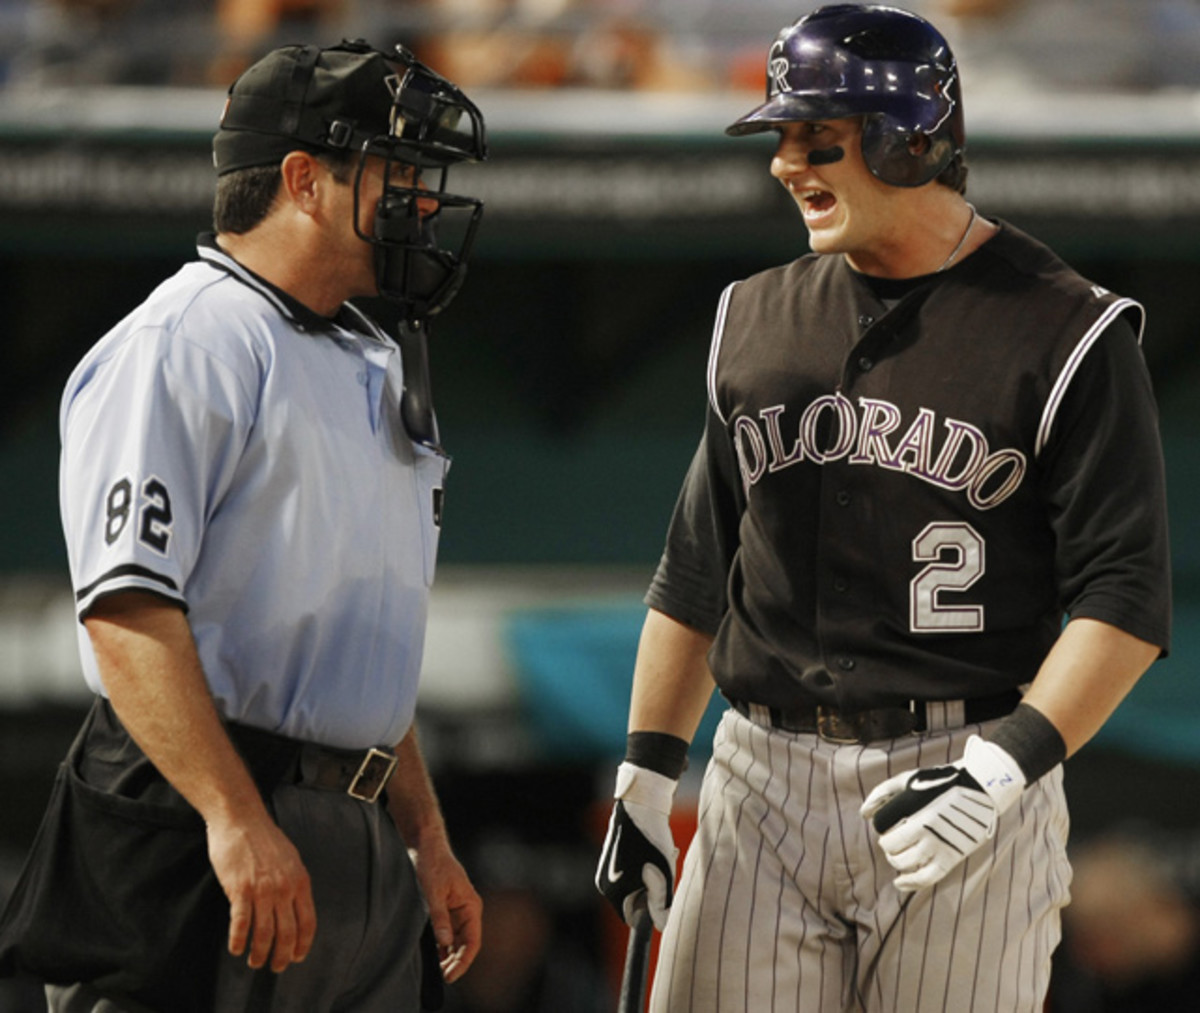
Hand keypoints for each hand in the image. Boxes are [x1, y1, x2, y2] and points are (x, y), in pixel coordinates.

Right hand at [206, 813, 316, 972]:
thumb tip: (295, 907)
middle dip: (282, 955)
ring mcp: (262, 889)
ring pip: (264, 932)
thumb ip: (293, 883)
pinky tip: (236, 948)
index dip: (303, 944)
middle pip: (288, 932)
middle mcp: (284, 888)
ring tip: (255, 961)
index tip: (297, 957)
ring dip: (260, 952)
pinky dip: (238, 940)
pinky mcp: (240, 889)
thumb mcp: (290, 860)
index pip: (308, 921)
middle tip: (275, 967)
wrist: (241, 819)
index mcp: (300, 881)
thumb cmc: (265, 839)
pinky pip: (240, 923)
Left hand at [409, 831, 482, 982]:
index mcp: (471, 905)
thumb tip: (445, 943)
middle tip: (442, 977)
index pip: (473, 941)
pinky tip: (433, 956)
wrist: (425, 844)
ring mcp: (456, 911)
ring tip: (436, 970)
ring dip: (448, 956)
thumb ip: (439, 917)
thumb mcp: (432, 891)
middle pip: (465, 944)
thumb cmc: (432, 863)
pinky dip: (441, 946)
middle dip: (455, 962)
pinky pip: (447, 933)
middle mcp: (467, 910)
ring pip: (456, 941)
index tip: (450, 975)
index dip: (463, 961)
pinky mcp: (445, 910)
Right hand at [595, 762, 678, 930]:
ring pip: (635, 885)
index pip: (632, 918)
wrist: (640, 802)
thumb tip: (661, 925)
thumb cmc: (651, 838)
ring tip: (663, 856)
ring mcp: (605, 869)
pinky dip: (644, 866)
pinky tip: (656, 848)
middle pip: (634, 901)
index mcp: (612, 891)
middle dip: (652, 890)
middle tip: (666, 870)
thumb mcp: (662, 874)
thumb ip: (661, 903)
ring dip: (651, 877)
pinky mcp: (611, 857)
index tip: (666, 896)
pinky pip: (630, 872)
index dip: (652, 911)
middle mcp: (604, 882)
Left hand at [860, 735, 1024, 890]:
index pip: (883, 828)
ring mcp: (939, 845)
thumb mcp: (908, 779)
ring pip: (906, 864)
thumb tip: (863, 814)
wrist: (979, 789)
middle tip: (893, 840)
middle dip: (888, 845)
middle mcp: (925, 830)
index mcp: (914, 810)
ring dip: (896, 862)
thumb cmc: (939, 783)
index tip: (888, 824)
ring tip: (898, 855)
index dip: (881, 827)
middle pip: (891, 848)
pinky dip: (910, 883)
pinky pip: (927, 878)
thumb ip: (882, 793)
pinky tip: (900, 882)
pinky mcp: (951, 857)